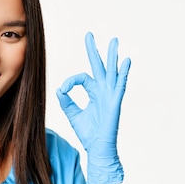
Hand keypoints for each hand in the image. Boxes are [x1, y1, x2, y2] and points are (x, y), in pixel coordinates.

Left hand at [56, 32, 130, 183]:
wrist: (97, 148)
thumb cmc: (88, 133)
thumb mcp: (72, 114)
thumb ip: (66, 101)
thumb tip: (59, 89)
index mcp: (93, 92)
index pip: (81, 78)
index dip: (70, 82)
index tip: (63, 90)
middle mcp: (103, 90)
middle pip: (98, 66)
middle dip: (93, 50)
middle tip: (89, 35)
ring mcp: (110, 95)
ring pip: (111, 71)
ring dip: (112, 56)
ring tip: (114, 41)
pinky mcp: (115, 102)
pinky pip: (120, 85)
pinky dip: (123, 73)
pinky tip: (126, 62)